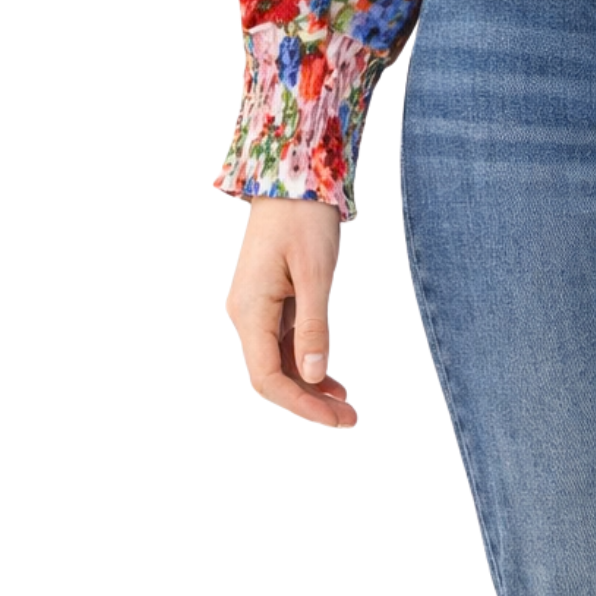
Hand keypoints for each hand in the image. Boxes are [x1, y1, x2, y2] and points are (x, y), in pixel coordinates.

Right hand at [224, 197, 356, 426]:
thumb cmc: (304, 218)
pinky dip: (308, 361)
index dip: (300, 404)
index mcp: (249, 311)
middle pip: (272, 376)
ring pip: (279, 362)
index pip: (267, 378)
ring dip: (310, 385)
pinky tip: (331, 378)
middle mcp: (246, 314)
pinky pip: (285, 342)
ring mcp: (257, 308)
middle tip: (349, 420)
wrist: (292, 175)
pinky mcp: (271, 299)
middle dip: (307, 402)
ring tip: (346, 406)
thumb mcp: (316, 272)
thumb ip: (315, 326)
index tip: (334, 419)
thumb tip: (315, 377)